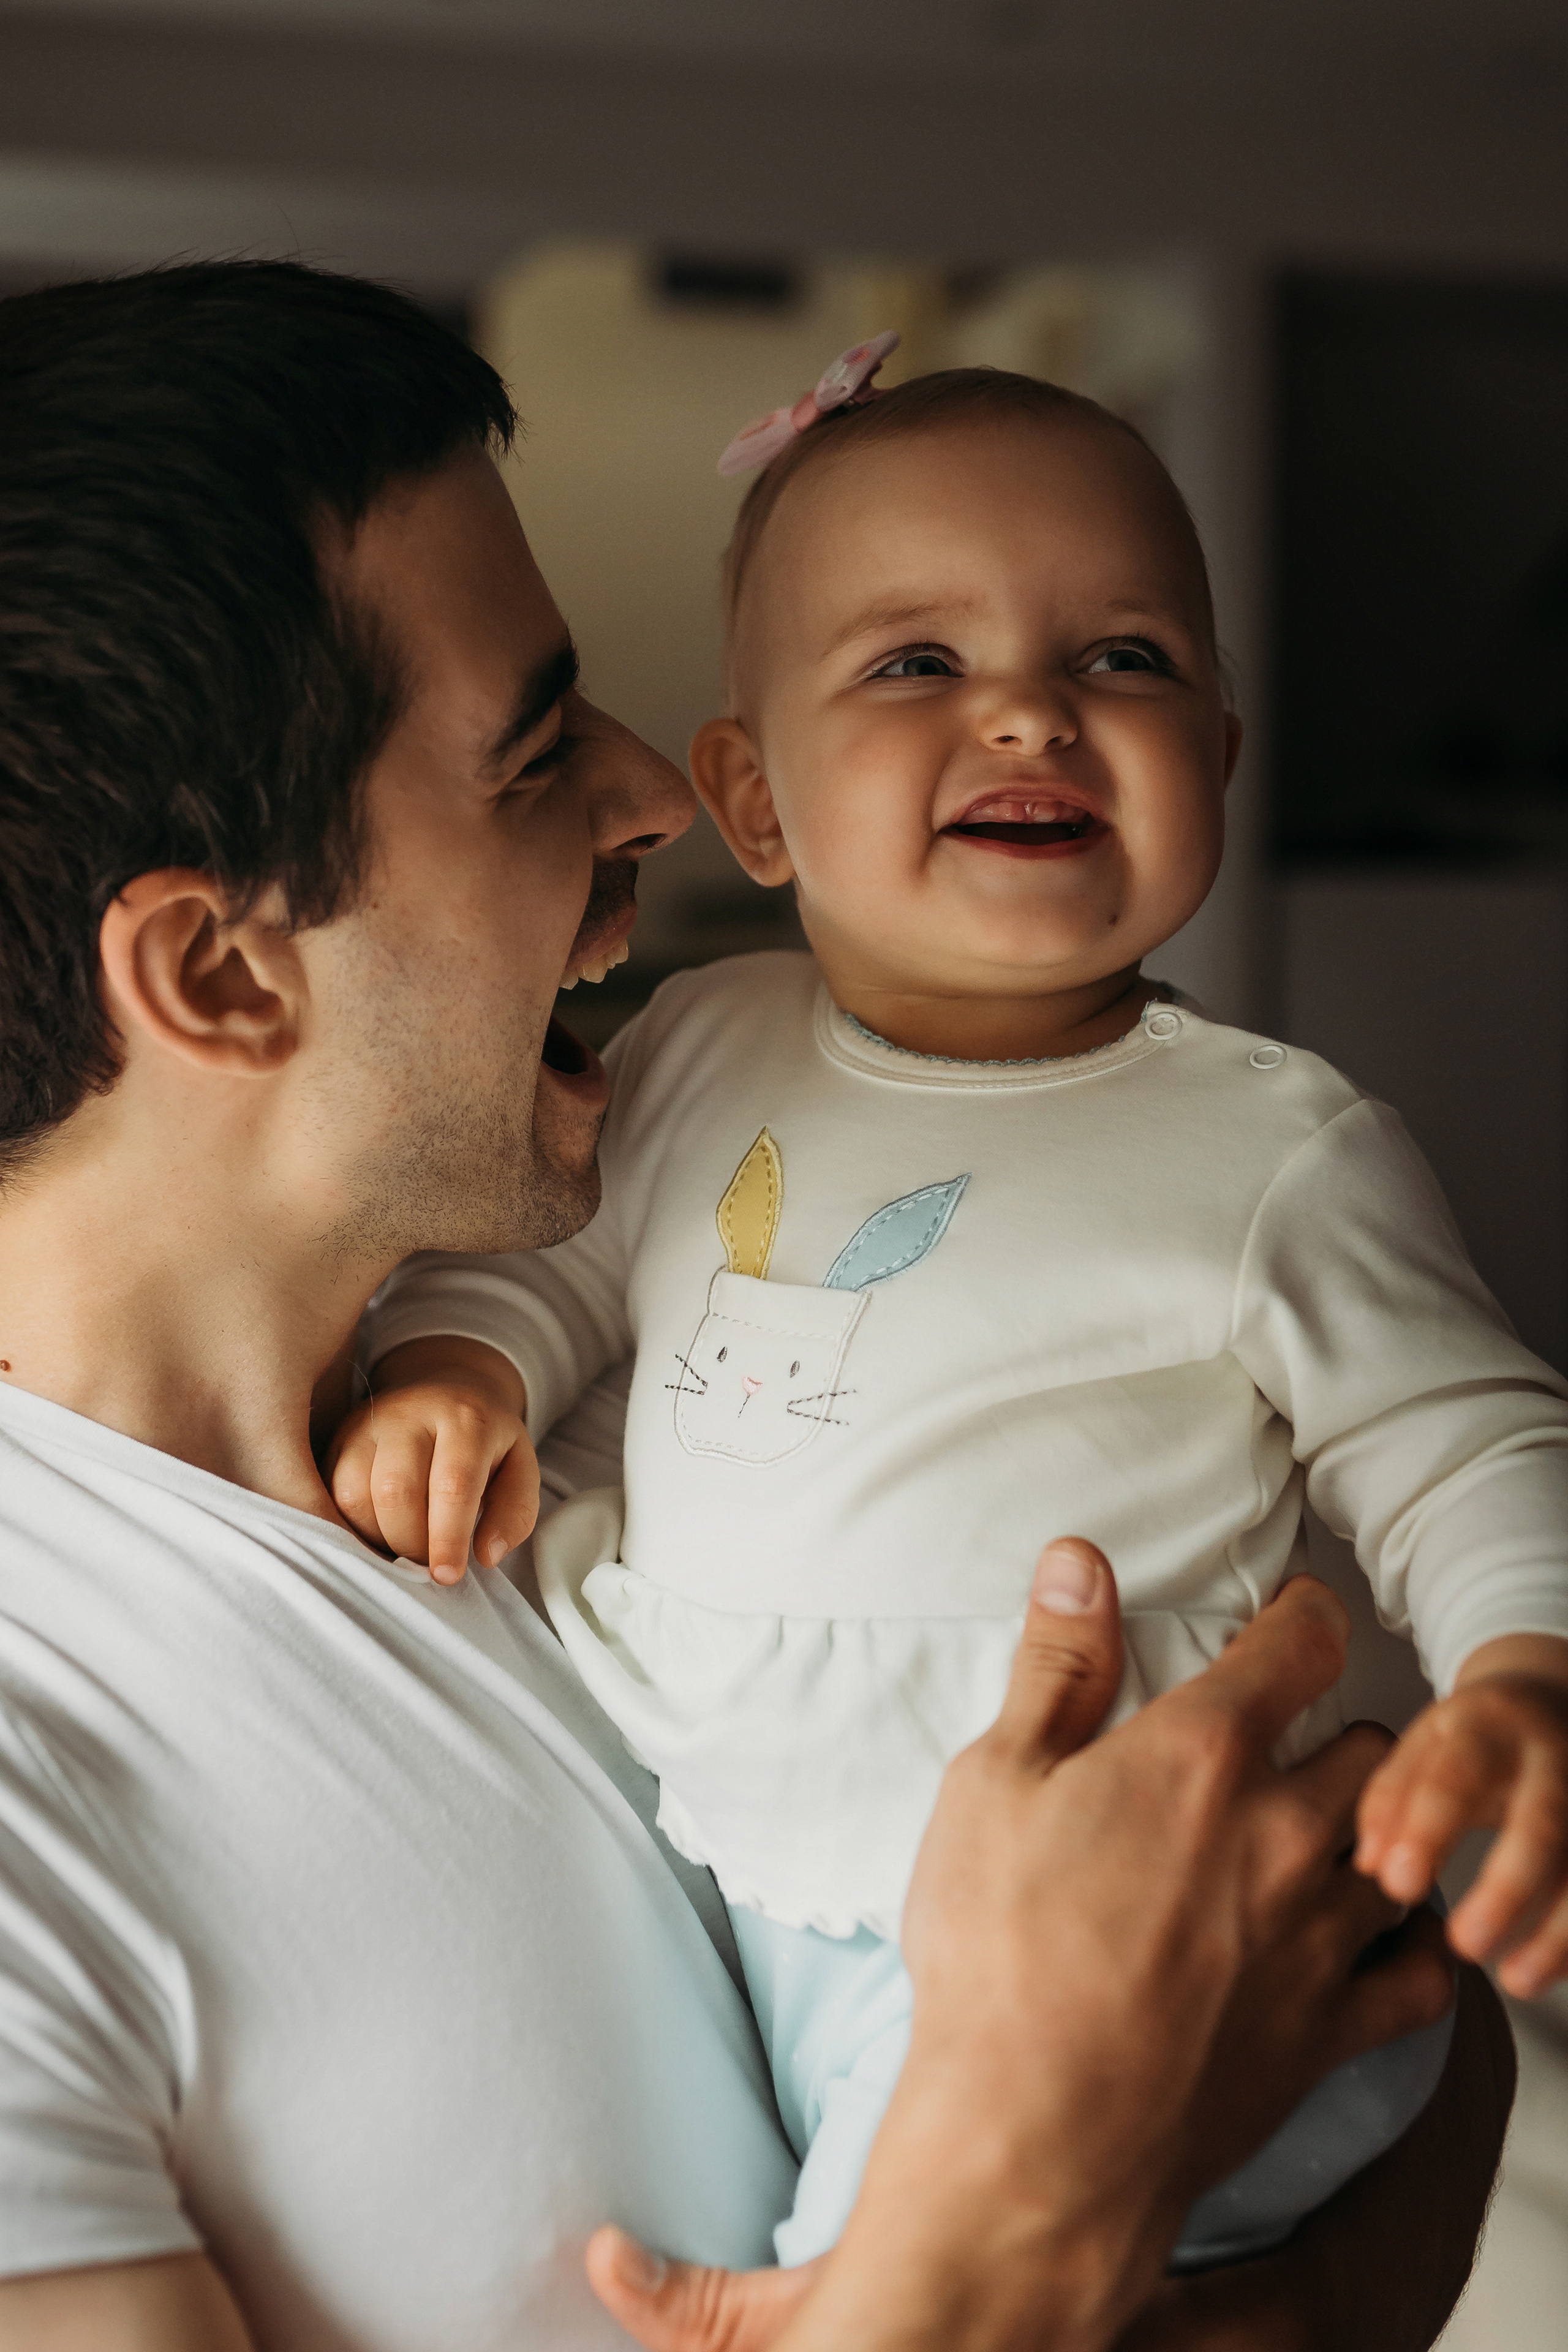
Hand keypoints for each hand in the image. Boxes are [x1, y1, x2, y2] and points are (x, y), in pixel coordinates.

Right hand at [324, 1335, 538, 1582]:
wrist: (447, 1385)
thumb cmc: (485, 1440)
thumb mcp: (520, 1468)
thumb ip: (513, 1513)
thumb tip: (486, 1555)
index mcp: (466, 1419)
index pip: (452, 1484)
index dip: (448, 1538)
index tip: (447, 1576)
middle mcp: (410, 1413)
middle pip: (395, 1492)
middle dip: (410, 1543)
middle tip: (427, 1562)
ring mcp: (367, 1423)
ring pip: (352, 1493)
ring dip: (376, 1537)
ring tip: (402, 1545)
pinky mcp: (338, 1437)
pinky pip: (329, 1492)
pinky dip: (350, 1525)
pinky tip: (377, 1533)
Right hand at [590, 1544, 1453, 2351]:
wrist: (1037, 2134)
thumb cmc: (998, 1954)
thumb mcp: (993, 1783)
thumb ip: (1054, 1666)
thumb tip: (1080, 1562)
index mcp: (1200, 1753)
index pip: (1302, 1640)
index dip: (1301, 1613)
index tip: (1290, 1618)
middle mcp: (1283, 1829)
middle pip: (1371, 1741)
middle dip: (1336, 1731)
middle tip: (1291, 1746)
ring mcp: (1319, 1932)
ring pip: (1404, 1847)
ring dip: (1375, 1831)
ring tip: (1326, 1839)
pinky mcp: (1334, 2027)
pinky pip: (1424, 1972)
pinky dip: (1409, 1948)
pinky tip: (1367, 1940)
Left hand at [1355, 1631, 1567, 1996]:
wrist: (1549, 1700)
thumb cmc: (1472, 1739)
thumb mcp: (1424, 1746)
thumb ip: (1392, 1798)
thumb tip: (1371, 1865)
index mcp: (1485, 1727)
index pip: (1455, 1776)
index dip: (1427, 1831)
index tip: (1396, 1886)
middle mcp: (1551, 1758)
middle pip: (1541, 1825)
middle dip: (1506, 1889)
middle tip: (1464, 1943)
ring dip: (1557, 1932)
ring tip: (1516, 1980)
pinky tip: (1544, 1972)